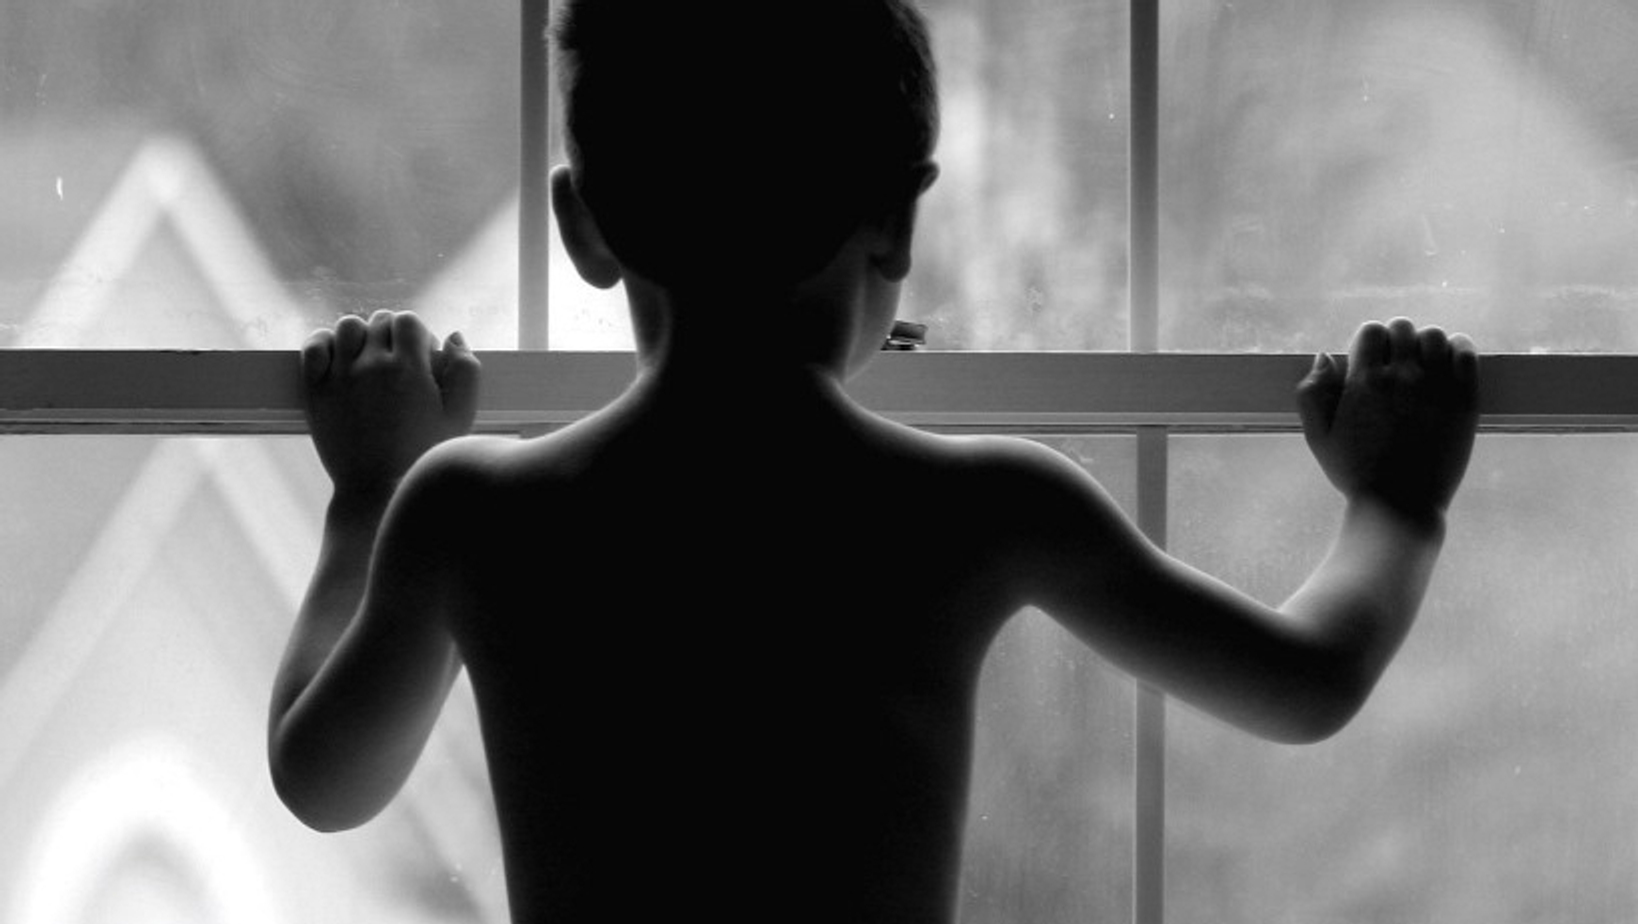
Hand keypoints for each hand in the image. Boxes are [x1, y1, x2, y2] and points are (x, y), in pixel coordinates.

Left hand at [302, 310, 479, 494]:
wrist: (378, 490)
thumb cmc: (423, 455)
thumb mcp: (460, 417)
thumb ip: (466, 372)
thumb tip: (453, 337)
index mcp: (409, 369)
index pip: (408, 321)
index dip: (419, 335)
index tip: (422, 360)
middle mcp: (372, 366)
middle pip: (380, 321)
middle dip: (393, 335)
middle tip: (400, 365)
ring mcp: (340, 376)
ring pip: (347, 326)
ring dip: (361, 335)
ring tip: (370, 359)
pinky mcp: (316, 391)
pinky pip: (313, 346)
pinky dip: (325, 342)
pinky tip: (339, 357)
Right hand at [1297, 318, 1478, 520]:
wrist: (1400, 505)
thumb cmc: (1355, 473)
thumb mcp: (1317, 437)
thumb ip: (1311, 393)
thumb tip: (1325, 356)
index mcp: (1364, 382)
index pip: (1371, 330)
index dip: (1369, 341)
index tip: (1371, 360)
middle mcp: (1401, 377)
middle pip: (1403, 327)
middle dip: (1397, 339)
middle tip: (1397, 363)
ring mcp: (1436, 387)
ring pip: (1435, 335)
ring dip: (1426, 343)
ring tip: (1423, 363)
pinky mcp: (1464, 399)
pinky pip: (1465, 353)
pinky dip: (1458, 348)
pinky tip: (1449, 361)